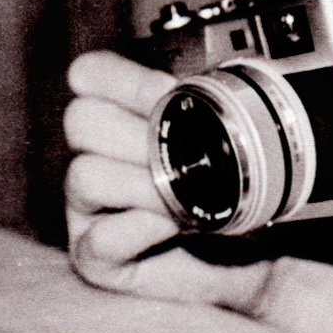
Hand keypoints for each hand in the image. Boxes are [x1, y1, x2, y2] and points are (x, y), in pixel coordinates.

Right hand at [63, 50, 274, 310]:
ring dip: (143, 185)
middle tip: (184, 155)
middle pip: (81, 119)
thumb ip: (221, 111)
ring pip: (85, 175)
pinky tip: (173, 226)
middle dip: (137, 133)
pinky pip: (100, 239)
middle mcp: (97, 156)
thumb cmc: (238, 193)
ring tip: (185, 198)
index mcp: (122, 115)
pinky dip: (139, 230)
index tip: (168, 91)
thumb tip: (229, 89)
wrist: (251, 257)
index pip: (89, 75)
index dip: (121, 77)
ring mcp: (90, 208)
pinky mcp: (94, 256)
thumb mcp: (235, 143)